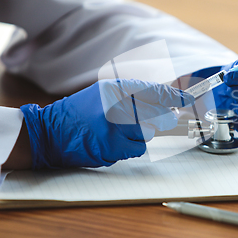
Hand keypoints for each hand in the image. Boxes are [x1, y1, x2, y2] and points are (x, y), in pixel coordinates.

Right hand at [20, 79, 193, 168]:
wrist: (50, 133)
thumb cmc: (79, 113)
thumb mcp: (104, 94)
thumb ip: (132, 96)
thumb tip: (167, 105)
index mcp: (114, 89)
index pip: (153, 91)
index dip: (173, 97)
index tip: (187, 99)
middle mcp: (116, 106)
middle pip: (157, 115)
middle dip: (162, 119)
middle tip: (163, 119)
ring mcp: (114, 128)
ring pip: (147, 133)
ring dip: (140, 134)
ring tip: (119, 131)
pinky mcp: (112, 147)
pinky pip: (137, 148)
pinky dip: (130, 146)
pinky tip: (114, 142)